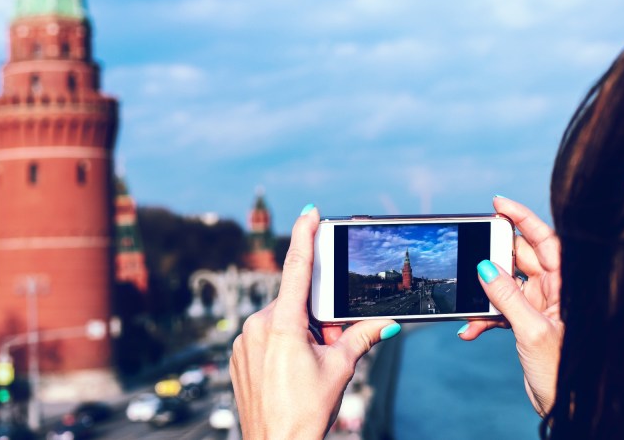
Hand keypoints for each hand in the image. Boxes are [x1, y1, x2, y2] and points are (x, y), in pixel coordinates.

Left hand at [230, 205, 400, 438]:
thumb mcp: (340, 369)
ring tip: (309, 366)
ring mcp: (243, 340)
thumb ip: (361, 337)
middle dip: (316, 318)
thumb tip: (386, 322)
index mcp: (283, 324)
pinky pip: (264, 336)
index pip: (297, 267)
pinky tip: (291, 370)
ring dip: (299, 333)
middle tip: (329, 345)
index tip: (310, 212)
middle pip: (294, 303)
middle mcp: (257, 325)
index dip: (305, 235)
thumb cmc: (304, 411)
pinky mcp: (238, 354)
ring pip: (279, 321)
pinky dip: (282, 344)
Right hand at [459, 196, 563, 416]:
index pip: (546, 241)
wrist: (564, 407)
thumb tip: (484, 269)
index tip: (498, 204)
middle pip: (520, 259)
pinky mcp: (525, 322)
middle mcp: (554, 291)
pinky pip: (498, 309)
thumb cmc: (563, 373)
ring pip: (504, 284)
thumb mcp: (532, 331)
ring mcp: (539, 306)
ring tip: (468, 301)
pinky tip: (469, 329)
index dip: (523, 218)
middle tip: (470, 257)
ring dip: (482, 295)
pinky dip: (482, 317)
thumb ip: (507, 297)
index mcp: (567, 286)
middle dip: (492, 259)